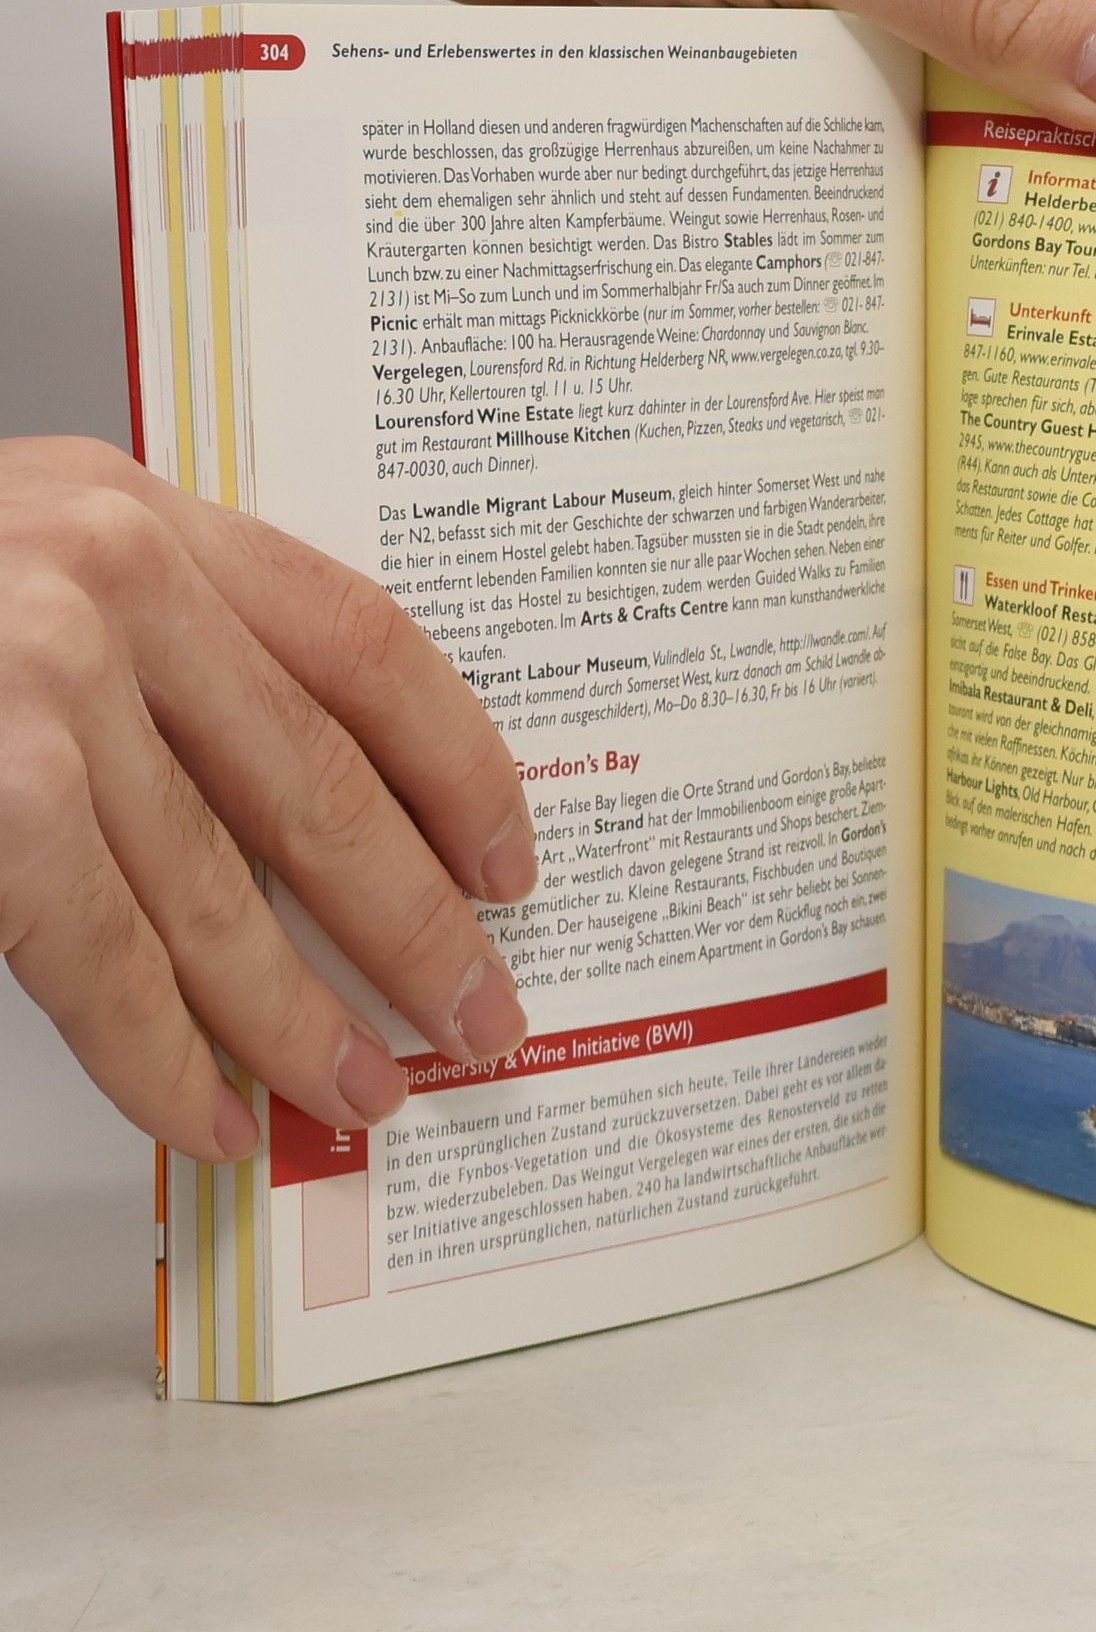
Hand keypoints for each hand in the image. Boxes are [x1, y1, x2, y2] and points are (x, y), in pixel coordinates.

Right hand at [0, 439, 538, 1161]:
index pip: (370, 646)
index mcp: (144, 517)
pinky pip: (96, 958)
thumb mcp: (36, 566)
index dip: (462, 766)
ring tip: (367, 1087)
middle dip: (414, 924)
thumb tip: (324, 825)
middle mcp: (104, 583)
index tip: (511, 858)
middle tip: (480, 1012)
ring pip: (217, 893)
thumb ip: (171, 656)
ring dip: (300, 1016)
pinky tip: (212, 1114)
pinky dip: (162, 1057)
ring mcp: (30, 687)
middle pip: (321, 785)